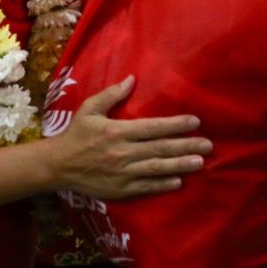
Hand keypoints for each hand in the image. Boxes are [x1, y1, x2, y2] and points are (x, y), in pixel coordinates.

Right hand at [47, 76, 210, 199]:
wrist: (58, 165)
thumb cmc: (76, 134)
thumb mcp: (89, 109)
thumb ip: (112, 94)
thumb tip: (132, 79)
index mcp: (117, 131)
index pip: (153, 127)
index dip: (175, 125)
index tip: (195, 122)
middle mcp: (123, 152)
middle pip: (160, 148)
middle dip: (186, 146)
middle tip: (208, 144)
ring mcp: (122, 172)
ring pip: (156, 168)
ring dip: (179, 165)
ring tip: (200, 162)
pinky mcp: (120, 189)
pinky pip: (145, 186)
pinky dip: (162, 184)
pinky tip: (178, 181)